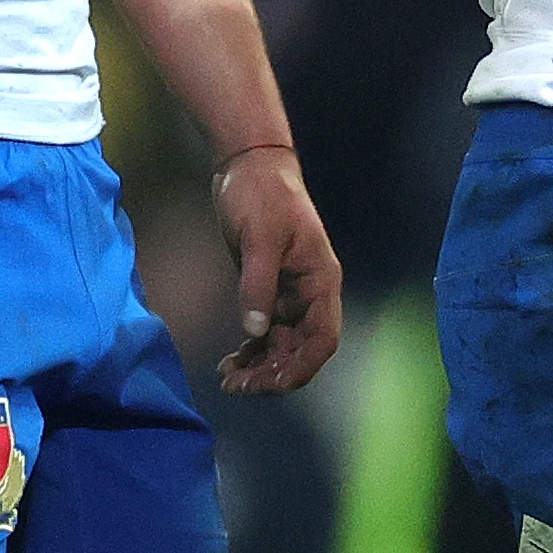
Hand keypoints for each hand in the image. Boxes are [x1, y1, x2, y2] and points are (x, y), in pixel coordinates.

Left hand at [211, 146, 343, 394]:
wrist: (251, 166)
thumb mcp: (259, 237)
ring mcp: (290, 295)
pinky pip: (266, 332)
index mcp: (320, 281)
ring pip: (282, 345)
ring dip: (260, 367)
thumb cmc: (262, 195)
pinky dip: (251, 351)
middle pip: (301, 349)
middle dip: (273, 373)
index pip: (324, 338)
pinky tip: (230, 363)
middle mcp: (310, 295)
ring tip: (228, 380)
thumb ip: (258, 285)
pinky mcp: (268, 291)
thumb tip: (256, 331)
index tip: (273, 384)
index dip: (303, 366)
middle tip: (236, 387)